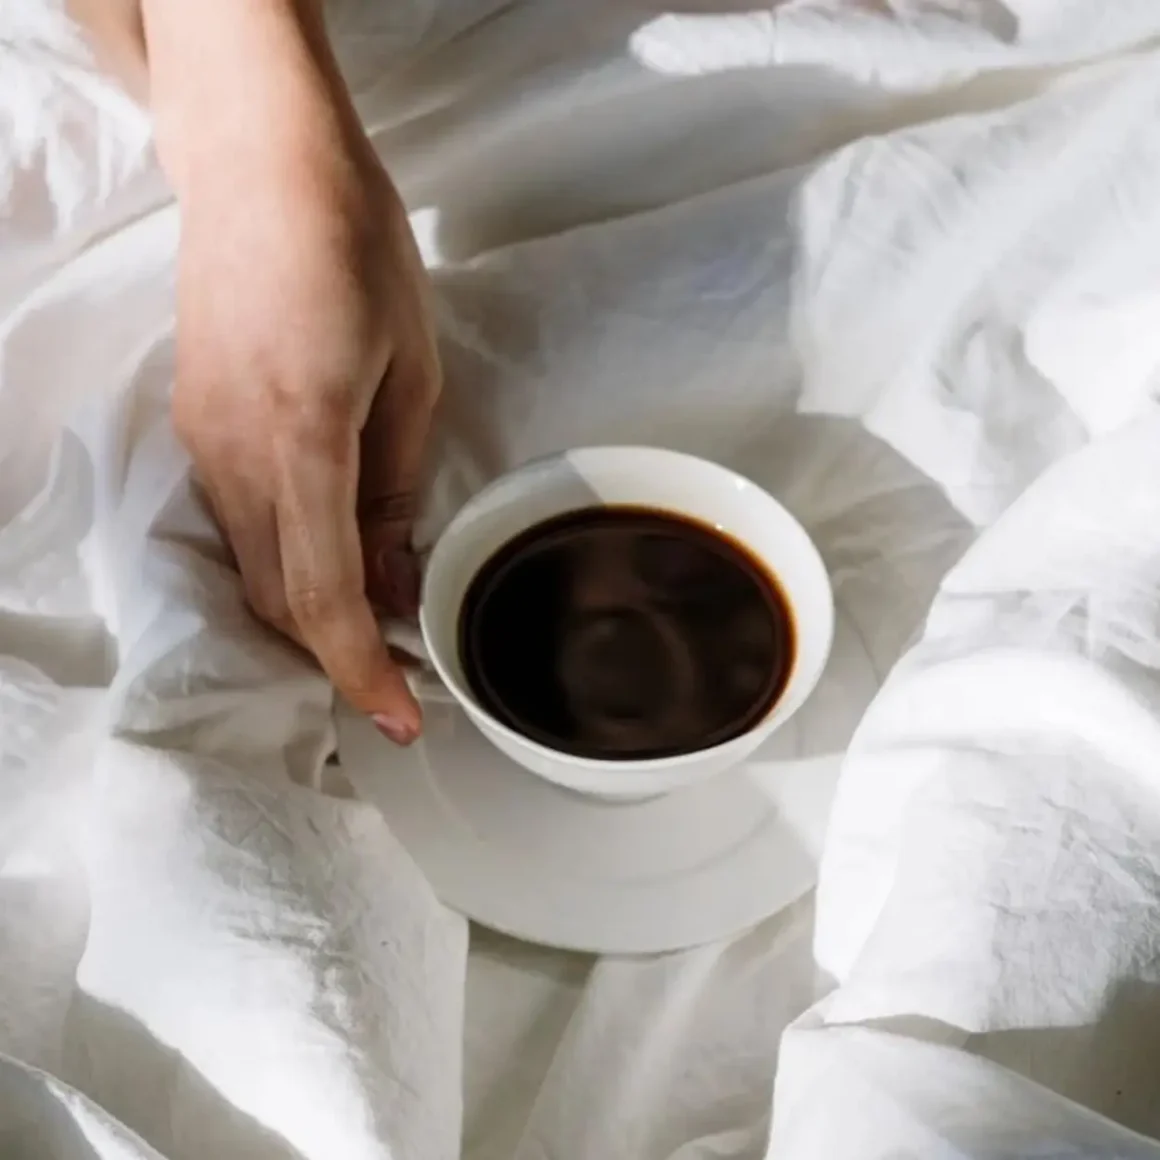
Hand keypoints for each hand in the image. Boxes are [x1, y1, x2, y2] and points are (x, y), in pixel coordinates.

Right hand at [171, 143, 440, 743]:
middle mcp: (234, 455)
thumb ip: (393, 490)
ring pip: (251, 569)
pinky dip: (284, 561)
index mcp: (303, 439)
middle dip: (337, 653)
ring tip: (374, 620)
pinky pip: (236, 524)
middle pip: (278, 600)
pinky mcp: (194, 425)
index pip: (324, 595)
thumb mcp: (411, 375)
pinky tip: (328, 555)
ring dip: (310, 611)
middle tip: (401, 672)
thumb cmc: (357, 251)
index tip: (400, 719)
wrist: (262, 167)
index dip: (361, 671)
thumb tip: (389, 584)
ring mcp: (203, 441)